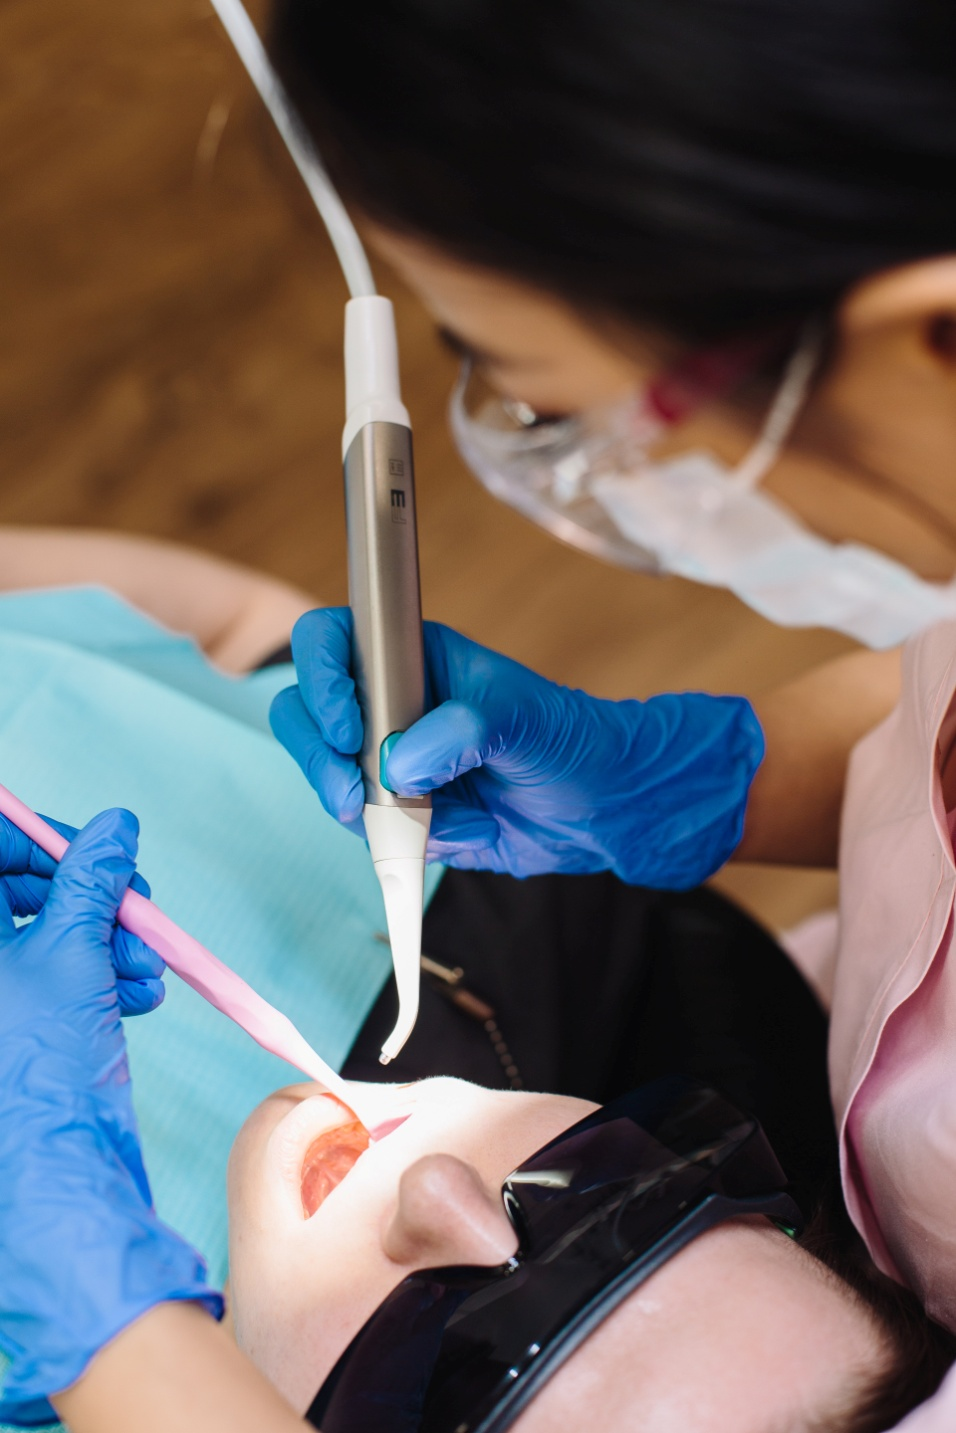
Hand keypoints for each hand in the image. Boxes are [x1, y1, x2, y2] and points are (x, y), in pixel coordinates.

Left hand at [0, 808, 221, 1424]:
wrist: (56, 1183)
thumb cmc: (39, 1079)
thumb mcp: (73, 956)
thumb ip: (91, 881)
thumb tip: (113, 828)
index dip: (39, 843)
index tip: (93, 848)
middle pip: (19, 893)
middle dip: (88, 895)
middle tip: (133, 903)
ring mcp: (1, 1005)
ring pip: (50, 935)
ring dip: (109, 938)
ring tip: (146, 967)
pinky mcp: (25, 1032)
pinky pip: (63, 977)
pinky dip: (106, 975)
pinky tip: (141, 994)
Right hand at [270, 608, 763, 888]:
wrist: (598, 807)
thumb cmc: (568, 740)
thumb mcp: (522, 718)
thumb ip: (463, 730)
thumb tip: (400, 766)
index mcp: (409, 657)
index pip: (330, 641)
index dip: (320, 675)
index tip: (348, 723)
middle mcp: (385, 704)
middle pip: (303, 712)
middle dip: (317, 755)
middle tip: (351, 791)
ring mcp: (383, 758)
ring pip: (325, 775)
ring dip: (359, 804)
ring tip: (423, 818)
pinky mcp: (395, 811)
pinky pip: (363, 826)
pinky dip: (395, 839)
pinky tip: (453, 831)